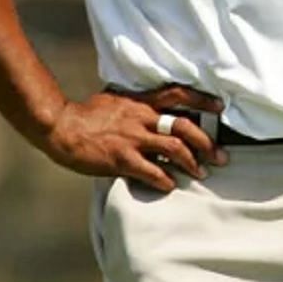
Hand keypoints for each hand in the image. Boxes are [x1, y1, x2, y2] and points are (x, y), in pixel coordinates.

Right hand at [40, 85, 225, 191]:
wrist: (61, 127)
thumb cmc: (86, 114)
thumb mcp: (117, 99)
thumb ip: (138, 103)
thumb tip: (156, 108)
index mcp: (142, 101)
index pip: (179, 95)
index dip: (202, 101)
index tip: (221, 107)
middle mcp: (142, 118)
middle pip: (185, 127)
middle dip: (207, 142)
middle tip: (221, 156)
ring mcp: (133, 139)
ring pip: (174, 150)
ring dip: (192, 163)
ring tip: (201, 173)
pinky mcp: (121, 160)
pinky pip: (151, 172)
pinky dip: (165, 180)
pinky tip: (171, 186)